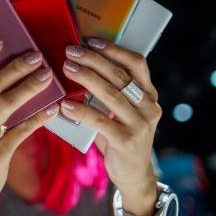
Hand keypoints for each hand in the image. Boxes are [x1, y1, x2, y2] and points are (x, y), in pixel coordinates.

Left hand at [60, 38, 161, 215]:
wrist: (134, 175)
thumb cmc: (120, 137)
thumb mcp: (121, 112)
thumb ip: (110, 92)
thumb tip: (78, 66)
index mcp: (149, 95)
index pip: (136, 63)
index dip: (114, 50)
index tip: (90, 40)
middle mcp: (149, 106)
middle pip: (120, 75)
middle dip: (93, 60)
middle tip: (70, 52)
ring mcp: (141, 124)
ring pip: (111, 95)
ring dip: (86, 79)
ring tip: (66, 69)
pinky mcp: (127, 142)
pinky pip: (101, 122)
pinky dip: (82, 112)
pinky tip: (66, 106)